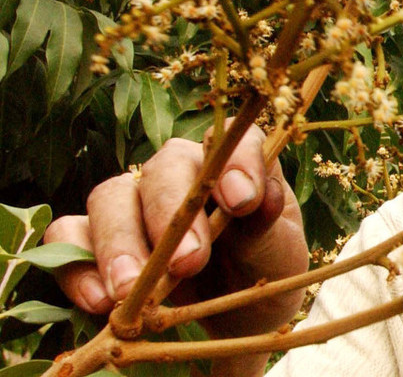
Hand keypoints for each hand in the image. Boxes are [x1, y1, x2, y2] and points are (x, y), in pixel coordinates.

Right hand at [45, 124, 308, 371]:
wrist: (238, 313)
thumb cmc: (262, 267)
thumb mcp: (278, 252)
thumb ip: (266, 225)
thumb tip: (261, 196)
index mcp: (233, 163)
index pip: (231, 143)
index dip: (235, 163)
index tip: (241, 202)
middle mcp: (179, 172)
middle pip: (163, 170)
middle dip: (170, 217)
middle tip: (186, 264)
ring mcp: (133, 202)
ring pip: (110, 199)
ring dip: (118, 245)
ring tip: (127, 291)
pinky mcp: (96, 239)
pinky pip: (69, 240)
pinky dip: (77, 268)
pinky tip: (99, 302)